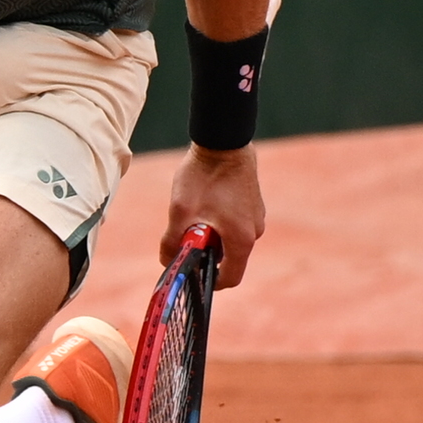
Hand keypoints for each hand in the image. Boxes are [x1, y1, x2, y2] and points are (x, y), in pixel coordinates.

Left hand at [165, 144, 264, 288]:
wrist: (224, 140)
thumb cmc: (204, 176)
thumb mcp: (180, 212)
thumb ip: (172, 242)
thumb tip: (167, 261)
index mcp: (241, 240)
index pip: (230, 278)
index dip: (209, 282)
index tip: (192, 274)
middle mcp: (254, 231)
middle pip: (229, 258)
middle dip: (206, 254)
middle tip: (186, 239)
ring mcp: (256, 216)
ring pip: (231, 239)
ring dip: (211, 235)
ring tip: (194, 215)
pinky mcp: (252, 203)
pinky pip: (235, 223)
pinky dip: (219, 222)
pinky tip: (205, 202)